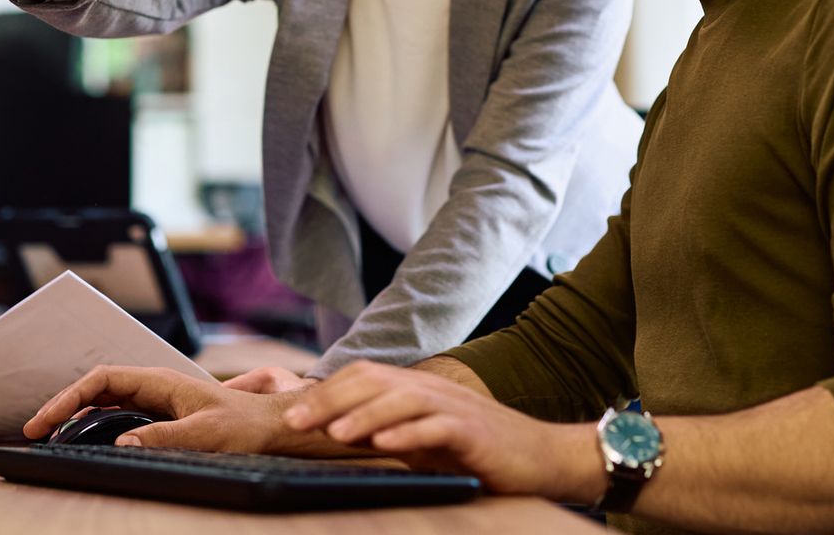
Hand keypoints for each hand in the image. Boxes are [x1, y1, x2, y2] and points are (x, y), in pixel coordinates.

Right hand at [26, 365, 302, 453]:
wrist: (272, 426)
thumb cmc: (245, 425)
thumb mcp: (205, 433)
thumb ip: (164, 437)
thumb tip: (121, 442)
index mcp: (160, 382)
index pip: (102, 380)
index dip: (69, 397)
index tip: (45, 420)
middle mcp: (155, 386)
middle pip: (97, 388)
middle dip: (63, 406)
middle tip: (35, 432)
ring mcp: (157, 400)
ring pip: (106, 401)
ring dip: (77, 415)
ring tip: (51, 436)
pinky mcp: (162, 415)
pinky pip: (119, 414)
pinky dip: (95, 424)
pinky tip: (85, 440)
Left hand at [282, 361, 605, 500]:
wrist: (542, 457)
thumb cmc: (476, 451)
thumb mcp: (423, 439)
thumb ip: (386, 430)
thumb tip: (336, 434)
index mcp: (416, 388)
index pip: (363, 376)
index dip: (324, 392)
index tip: (291, 415)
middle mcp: (432, 389)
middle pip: (374, 380)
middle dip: (330, 399)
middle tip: (295, 422)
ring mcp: (455, 408)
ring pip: (402, 399)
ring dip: (364, 414)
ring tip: (334, 433)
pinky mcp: (476, 433)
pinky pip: (438, 427)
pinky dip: (410, 434)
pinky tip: (386, 444)